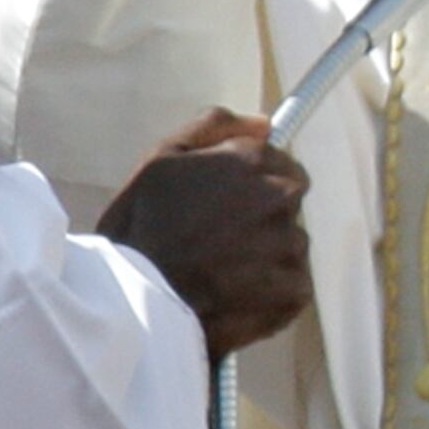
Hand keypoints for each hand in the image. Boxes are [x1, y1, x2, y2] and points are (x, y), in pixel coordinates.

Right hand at [96, 108, 314, 356]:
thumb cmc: (139, 230)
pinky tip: (233, 296)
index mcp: (252, 161)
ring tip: (220, 273)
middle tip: (218, 242)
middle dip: (260, 218)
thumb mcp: (161, 159)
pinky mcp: (293, 291)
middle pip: (287, 203)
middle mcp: (279, 198)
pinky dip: (270, 294)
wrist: (134, 304)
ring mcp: (290, 245)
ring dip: (265, 256)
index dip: (252, 185)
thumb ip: (213, 128)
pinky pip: (292, 287)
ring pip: (289, 246)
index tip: (228, 206)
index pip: (280, 163)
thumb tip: (264, 123)